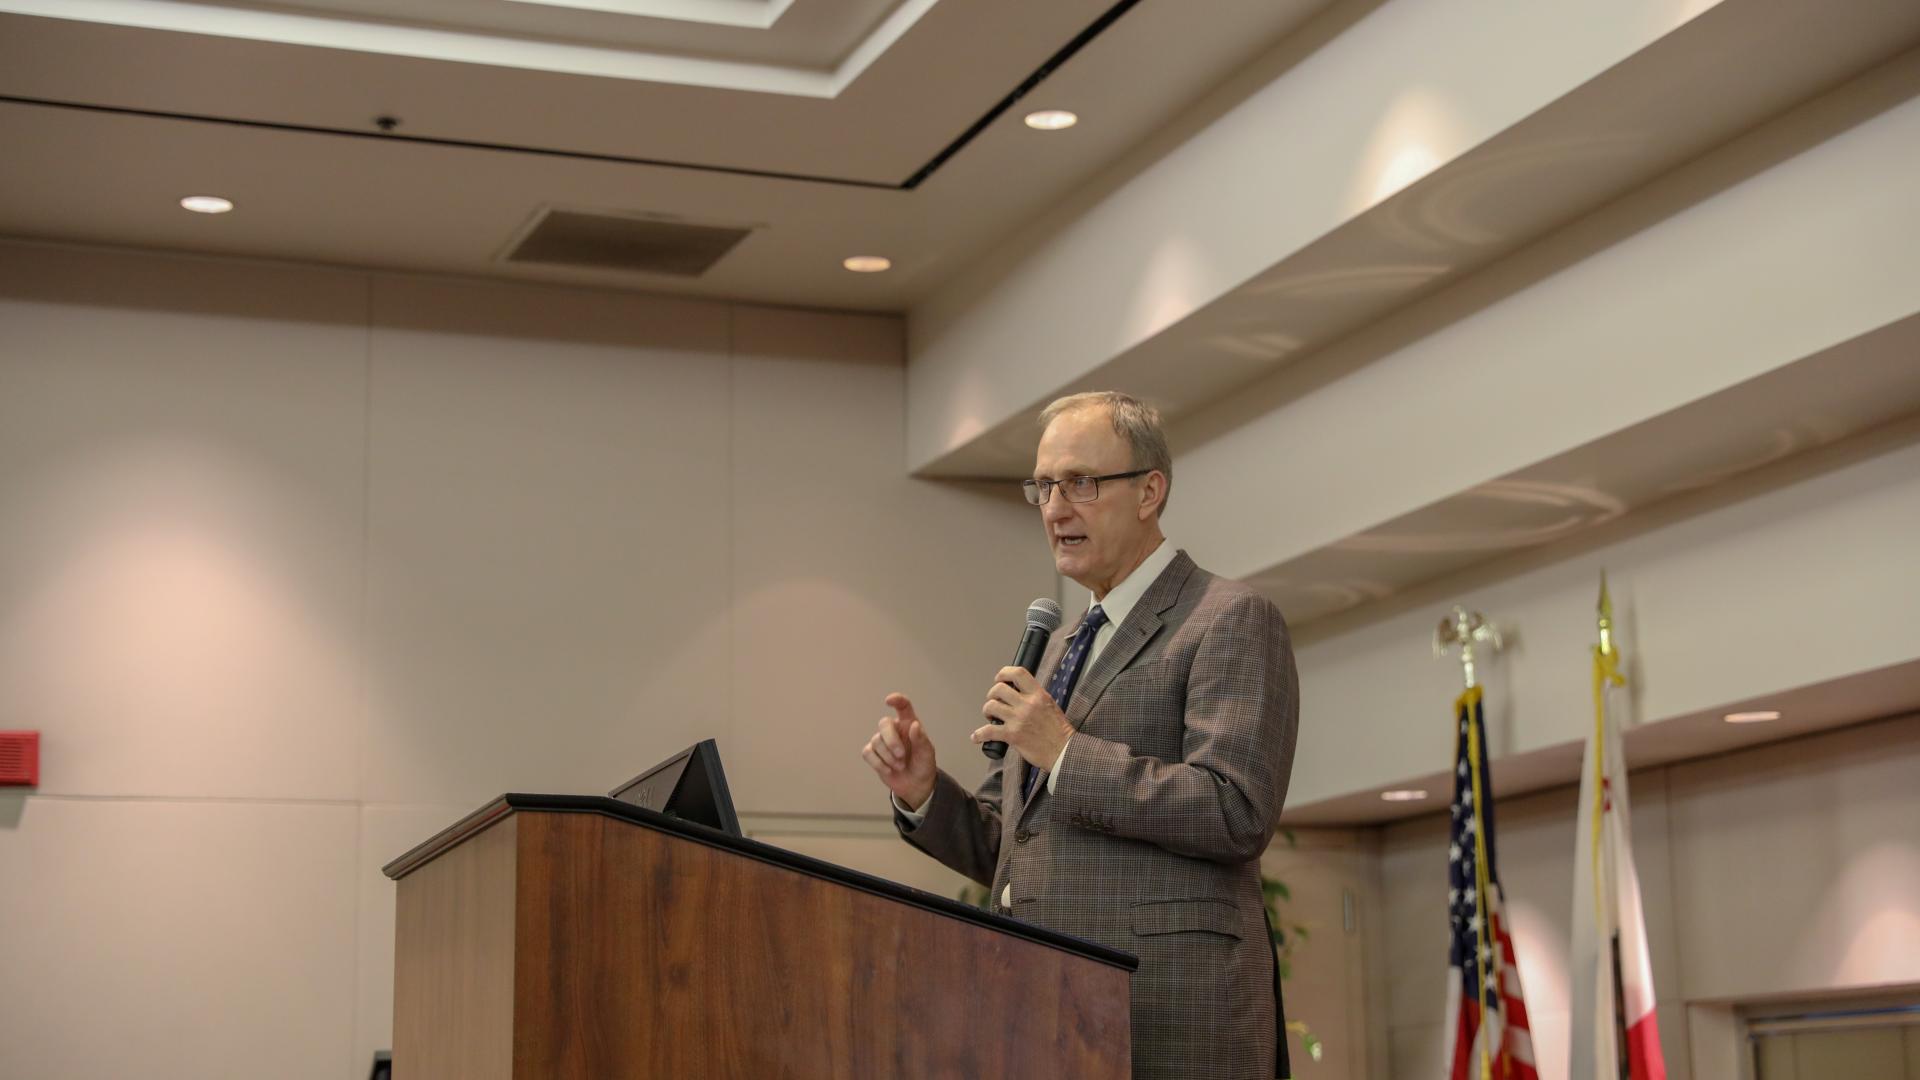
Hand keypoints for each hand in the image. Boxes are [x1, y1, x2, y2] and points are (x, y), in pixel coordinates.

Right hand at [862, 693, 936, 809]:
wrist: (915, 785)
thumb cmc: (923, 764)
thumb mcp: (927, 753)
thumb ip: (921, 739)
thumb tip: (914, 726)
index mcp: (909, 724)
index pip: (903, 706)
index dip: (896, 700)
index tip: (888, 701)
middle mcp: (894, 730)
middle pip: (884, 723)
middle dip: (891, 740)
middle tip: (901, 755)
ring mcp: (882, 741)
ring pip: (876, 740)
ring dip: (888, 757)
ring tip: (900, 766)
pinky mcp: (873, 754)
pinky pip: (868, 753)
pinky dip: (878, 763)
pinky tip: (888, 770)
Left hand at [973, 667, 1072, 772]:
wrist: (1063, 752)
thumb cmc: (1058, 731)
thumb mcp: (1050, 705)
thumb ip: (1034, 697)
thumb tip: (1017, 693)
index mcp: (1038, 695)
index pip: (1018, 673)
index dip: (1004, 673)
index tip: (999, 679)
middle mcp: (1027, 704)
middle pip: (999, 689)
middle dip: (992, 695)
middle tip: (995, 703)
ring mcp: (1019, 719)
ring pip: (991, 706)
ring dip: (987, 711)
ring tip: (991, 717)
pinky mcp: (1013, 735)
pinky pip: (988, 731)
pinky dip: (979, 734)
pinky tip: (976, 737)